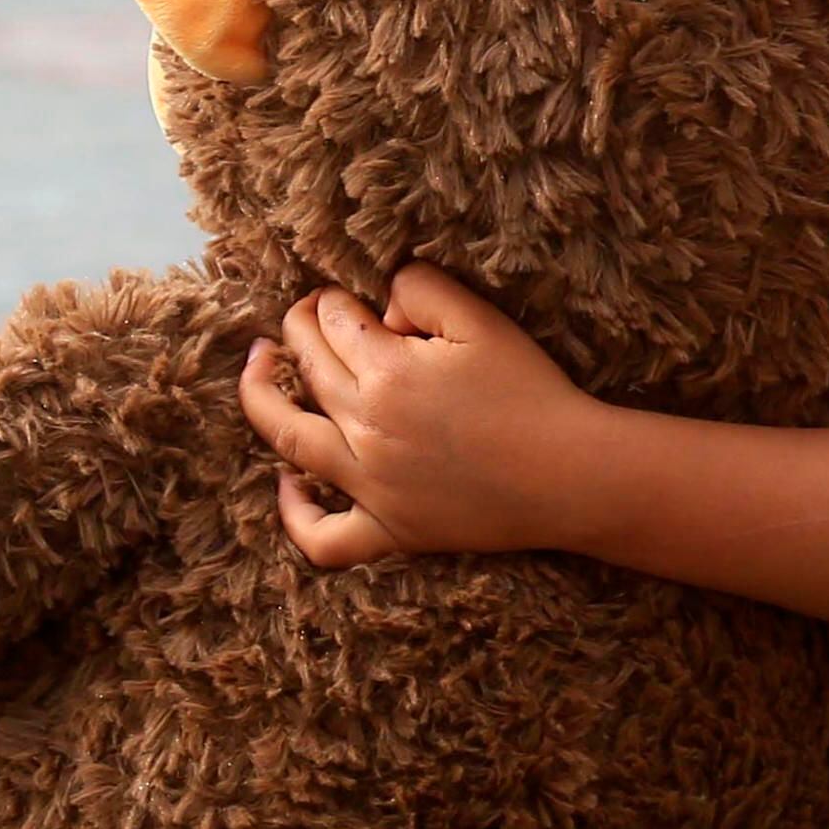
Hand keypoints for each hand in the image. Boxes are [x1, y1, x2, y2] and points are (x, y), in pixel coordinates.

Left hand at [240, 268, 609, 568]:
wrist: (570, 475)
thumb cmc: (531, 392)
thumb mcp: (482, 320)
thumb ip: (423, 289)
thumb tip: (382, 303)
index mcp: (386, 373)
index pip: (334, 321)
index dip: (335, 299)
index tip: (343, 293)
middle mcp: (365, 429)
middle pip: (306, 366)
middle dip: (298, 328)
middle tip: (305, 312)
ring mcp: (370, 486)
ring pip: (289, 439)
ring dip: (261, 396)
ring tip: (258, 367)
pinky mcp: (390, 531)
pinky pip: (324, 538)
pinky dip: (295, 516)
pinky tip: (288, 485)